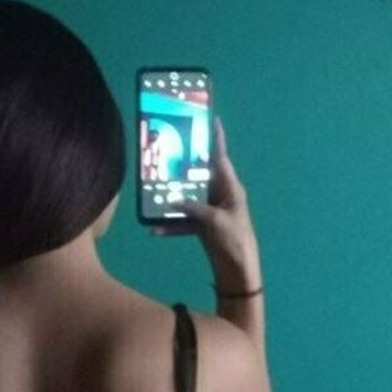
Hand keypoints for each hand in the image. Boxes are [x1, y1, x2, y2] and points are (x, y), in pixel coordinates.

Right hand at [151, 118, 259, 280]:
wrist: (238, 272)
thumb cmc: (234, 241)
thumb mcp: (215, 221)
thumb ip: (194, 208)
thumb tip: (173, 201)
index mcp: (231, 189)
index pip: (221, 158)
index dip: (217, 139)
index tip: (212, 119)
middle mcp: (221, 196)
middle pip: (199, 176)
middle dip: (183, 168)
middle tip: (167, 154)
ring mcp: (211, 211)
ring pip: (188, 199)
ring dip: (172, 199)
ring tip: (153, 192)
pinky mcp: (203, 227)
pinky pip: (184, 221)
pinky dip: (171, 225)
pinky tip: (155, 230)